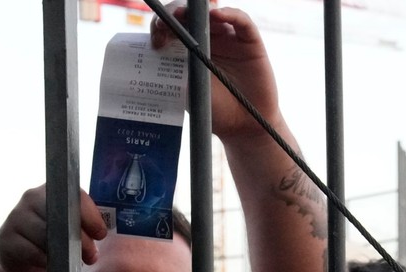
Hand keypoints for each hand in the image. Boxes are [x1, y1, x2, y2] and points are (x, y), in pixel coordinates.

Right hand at [0, 185, 105, 271]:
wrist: (23, 261)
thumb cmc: (54, 242)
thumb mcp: (71, 229)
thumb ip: (84, 225)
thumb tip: (100, 233)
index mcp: (51, 191)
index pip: (74, 196)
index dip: (90, 216)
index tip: (100, 234)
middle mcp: (31, 198)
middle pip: (60, 216)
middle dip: (80, 238)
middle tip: (92, 255)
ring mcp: (15, 217)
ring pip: (45, 235)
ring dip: (64, 252)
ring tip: (73, 263)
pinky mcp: (5, 238)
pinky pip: (31, 251)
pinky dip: (45, 261)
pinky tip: (51, 265)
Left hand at [152, 4, 280, 140]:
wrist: (243, 126)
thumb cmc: (214, 109)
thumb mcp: (187, 89)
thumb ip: (177, 67)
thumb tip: (161, 46)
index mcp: (187, 48)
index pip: (170, 27)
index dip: (160, 27)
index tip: (156, 41)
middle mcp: (207, 38)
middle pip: (189, 14)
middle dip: (174, 14)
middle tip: (165, 25)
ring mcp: (228, 37)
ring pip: (212, 13)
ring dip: (197, 11)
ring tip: (184, 16)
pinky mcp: (249, 40)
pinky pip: (241, 20)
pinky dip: (230, 14)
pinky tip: (218, 15)